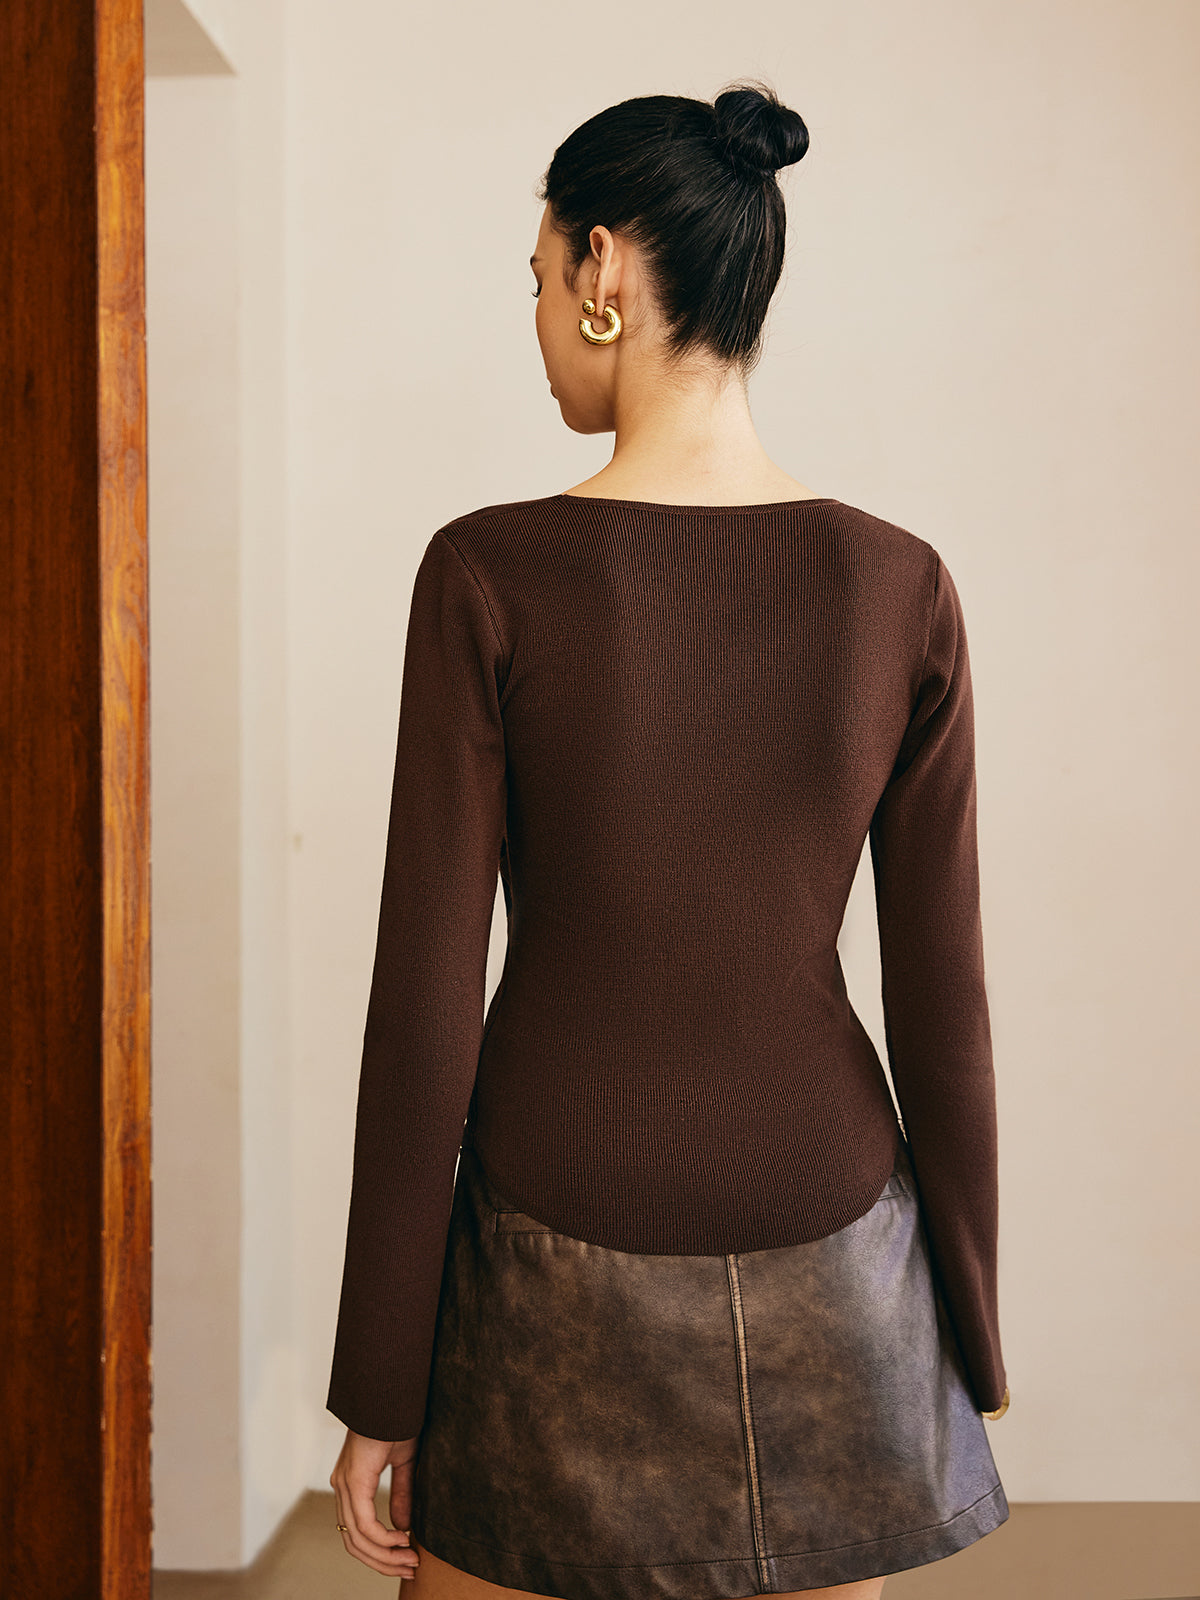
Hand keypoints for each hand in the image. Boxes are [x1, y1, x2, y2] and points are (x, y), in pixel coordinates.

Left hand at [330, 1428, 421, 1578]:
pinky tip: (403, 1539)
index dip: (379, 1552)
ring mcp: (344, 1485)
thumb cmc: (398, 1420)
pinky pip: (364, 1524)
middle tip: (409, 1568)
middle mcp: (341, 1487)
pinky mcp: (353, 1480)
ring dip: (385, 1555)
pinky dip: (384, 1538)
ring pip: (357, 1538)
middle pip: (354, 1543)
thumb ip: (401, 1494)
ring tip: (410, 1560)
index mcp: (350, 1483)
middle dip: (382, 1562)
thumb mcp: (404, 1462)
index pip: (357, 1532)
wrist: (391, 1395)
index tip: (405, 1560)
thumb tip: (402, 1527)